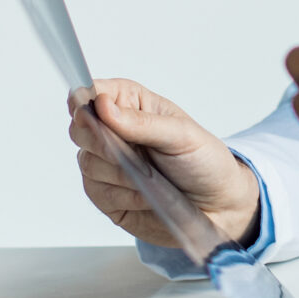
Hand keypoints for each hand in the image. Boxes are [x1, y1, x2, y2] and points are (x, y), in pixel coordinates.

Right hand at [68, 79, 263, 247]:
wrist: (218, 205)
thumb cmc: (203, 161)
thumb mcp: (182, 135)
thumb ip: (141, 122)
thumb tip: (103, 106)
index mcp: (131, 105)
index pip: (93, 92)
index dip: (85, 101)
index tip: (93, 113)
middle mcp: (113, 132)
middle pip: (80, 129)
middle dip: (104, 143)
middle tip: (133, 153)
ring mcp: (107, 164)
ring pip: (87, 163)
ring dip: (120, 174)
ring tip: (151, 177)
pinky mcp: (107, 195)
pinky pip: (96, 192)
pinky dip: (123, 196)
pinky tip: (146, 196)